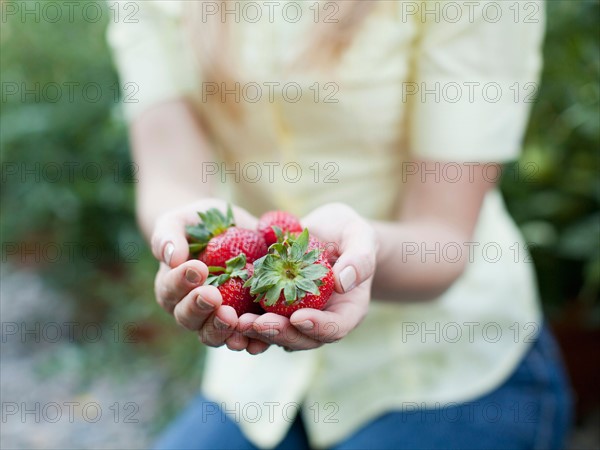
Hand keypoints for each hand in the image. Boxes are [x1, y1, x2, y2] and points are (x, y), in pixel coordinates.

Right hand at [151, 199, 267, 351]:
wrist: (234, 229)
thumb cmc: (200, 224)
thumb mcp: (182, 221)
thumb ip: (168, 236)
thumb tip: (170, 257)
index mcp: (172, 288)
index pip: (170, 290)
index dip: (181, 281)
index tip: (197, 267)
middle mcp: (192, 310)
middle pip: (189, 319)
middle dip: (200, 309)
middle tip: (213, 297)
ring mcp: (218, 319)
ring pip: (214, 334)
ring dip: (222, 330)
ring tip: (233, 319)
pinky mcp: (245, 322)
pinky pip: (247, 338)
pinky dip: (251, 341)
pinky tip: (257, 340)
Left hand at [239, 203, 376, 351]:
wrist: (327, 231)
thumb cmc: (350, 233)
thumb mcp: (360, 236)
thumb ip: (360, 258)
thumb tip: (343, 282)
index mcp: (347, 310)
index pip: (335, 327)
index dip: (318, 327)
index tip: (299, 318)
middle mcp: (320, 320)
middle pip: (301, 338)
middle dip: (279, 333)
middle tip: (257, 324)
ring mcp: (296, 316)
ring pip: (276, 334)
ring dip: (255, 331)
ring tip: (235, 321)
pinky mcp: (274, 307)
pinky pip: (259, 317)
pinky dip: (242, 317)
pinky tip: (224, 309)